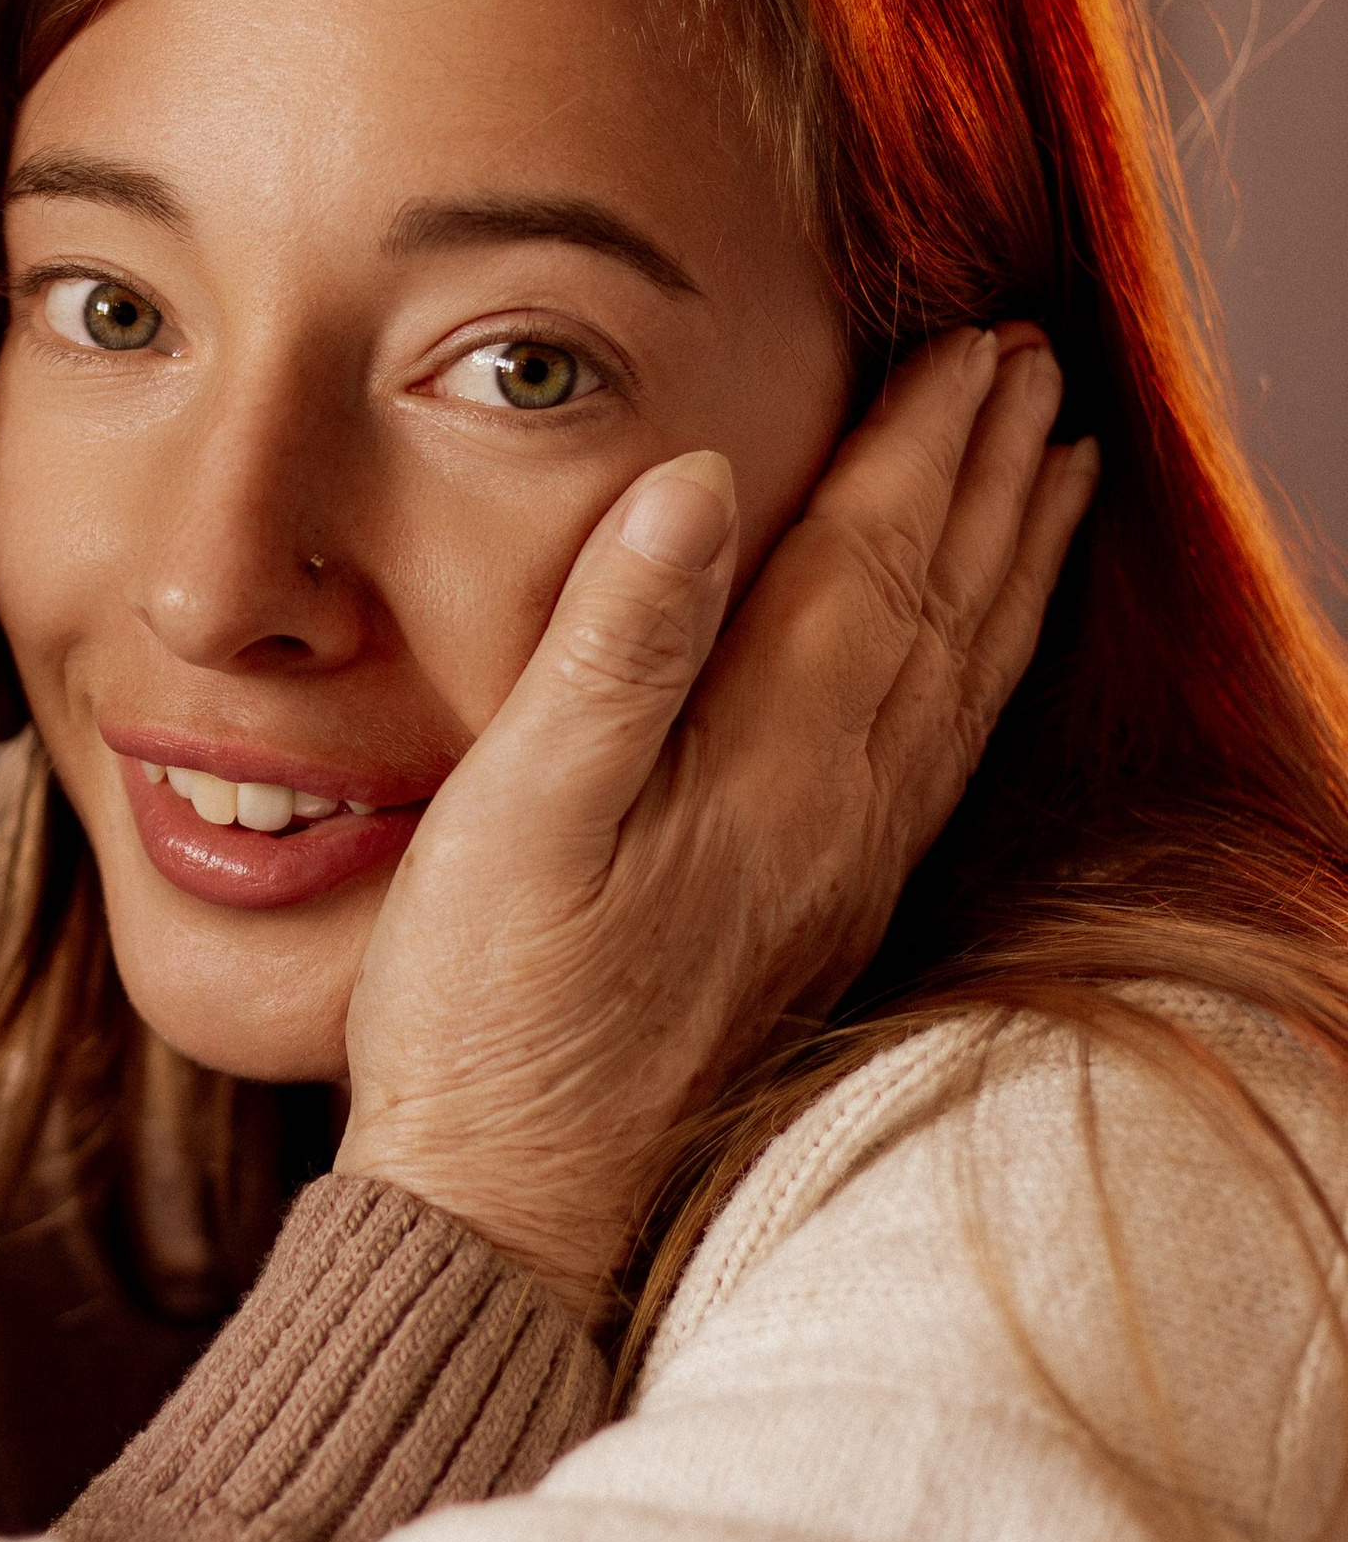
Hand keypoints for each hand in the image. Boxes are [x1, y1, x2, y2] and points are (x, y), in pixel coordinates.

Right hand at [337, 328, 1096, 1314]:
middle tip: (1031, 363)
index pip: (869, 562)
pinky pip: (941, 756)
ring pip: (960, 680)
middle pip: (942, 605)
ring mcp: (839, 874)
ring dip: (1009, 561)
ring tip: (1055, 471)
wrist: (513, 1201)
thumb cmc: (487, 1010)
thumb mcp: (517, 813)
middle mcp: (835, 814)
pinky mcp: (820, 921)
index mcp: (768, 767)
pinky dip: (980, 669)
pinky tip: (976, 652)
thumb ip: (614, 645)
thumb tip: (697, 483)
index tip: (966, 341)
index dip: (919, 442)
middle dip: (986, 473)